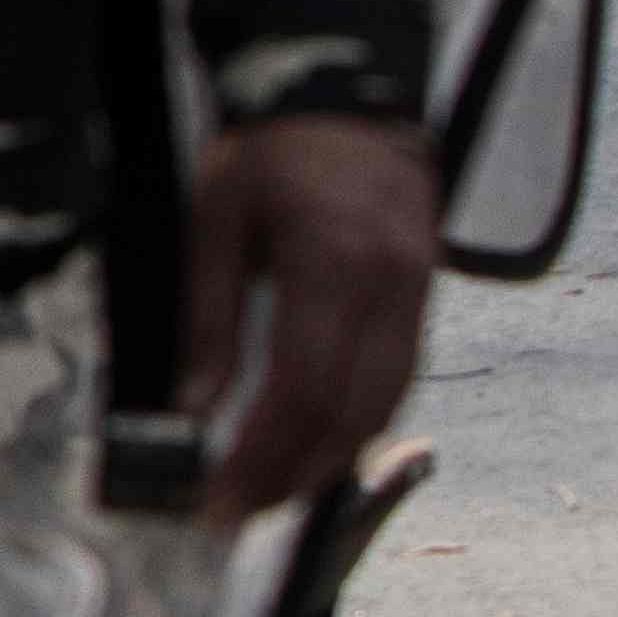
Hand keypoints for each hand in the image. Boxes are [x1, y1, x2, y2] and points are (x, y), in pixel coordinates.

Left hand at [185, 108, 438, 523]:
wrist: (344, 103)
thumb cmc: (269, 154)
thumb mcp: (214, 216)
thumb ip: (207, 312)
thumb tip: (194, 404)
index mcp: (335, 261)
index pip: (301, 387)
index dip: (261, 454)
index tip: (217, 496)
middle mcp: (391, 288)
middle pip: (349, 414)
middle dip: (291, 475)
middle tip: (235, 512)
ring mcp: (418, 298)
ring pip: (382, 409)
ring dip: (327, 462)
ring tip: (267, 494)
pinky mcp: (423, 303)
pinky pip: (395, 383)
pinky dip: (353, 426)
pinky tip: (312, 448)